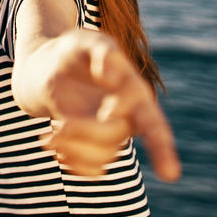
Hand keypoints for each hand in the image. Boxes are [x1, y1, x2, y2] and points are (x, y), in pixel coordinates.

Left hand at [40, 30, 180, 181]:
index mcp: (134, 92)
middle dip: (85, 132)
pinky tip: (52, 143)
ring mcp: (111, 135)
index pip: (154, 122)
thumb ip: (101, 53)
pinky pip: (91, 170)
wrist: (50, 68)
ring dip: (72, 150)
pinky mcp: (95, 147)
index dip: (162, 148)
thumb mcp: (85, 42)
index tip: (169, 175)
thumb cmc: (74, 53)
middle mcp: (128, 117)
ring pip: (102, 159)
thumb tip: (111, 76)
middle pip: (115, 136)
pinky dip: (70, 163)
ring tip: (47, 137)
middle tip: (59, 124)